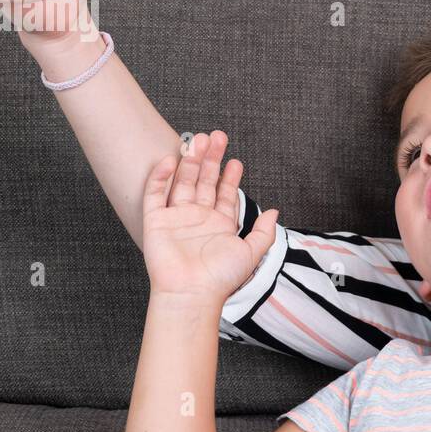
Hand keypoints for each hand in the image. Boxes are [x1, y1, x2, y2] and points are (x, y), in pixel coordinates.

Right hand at [142, 131, 278, 304]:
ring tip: (198, 140)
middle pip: (204, 181)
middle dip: (211, 159)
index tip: (236, 160)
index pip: (224, 193)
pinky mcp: (156, 222)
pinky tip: (169, 160)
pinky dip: (161, 177)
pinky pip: (156, 194)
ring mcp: (177, 218)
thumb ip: (264, 232)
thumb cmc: (220, 279)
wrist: (192, 293)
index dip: (230, 176)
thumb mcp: (251, 253)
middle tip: (217, 137)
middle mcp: (198, 218)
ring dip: (190, 161)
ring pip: (183, 182)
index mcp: (219, 224)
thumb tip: (274, 212)